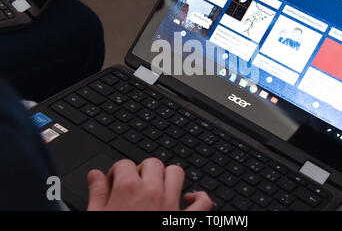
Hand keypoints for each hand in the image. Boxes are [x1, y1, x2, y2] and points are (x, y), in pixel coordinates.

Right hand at [87, 158, 212, 210]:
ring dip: (168, 177)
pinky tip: (187, 200)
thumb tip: (95, 176)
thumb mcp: (96, 217)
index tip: (114, 183)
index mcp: (129, 189)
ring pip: (176, 173)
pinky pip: (203, 202)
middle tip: (134, 185)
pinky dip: (199, 198)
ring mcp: (172, 205)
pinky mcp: (186, 222)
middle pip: (152, 163)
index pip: (124, 164)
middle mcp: (153, 192)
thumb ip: (97, 194)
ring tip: (157, 187)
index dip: (117, 172)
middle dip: (142, 170)